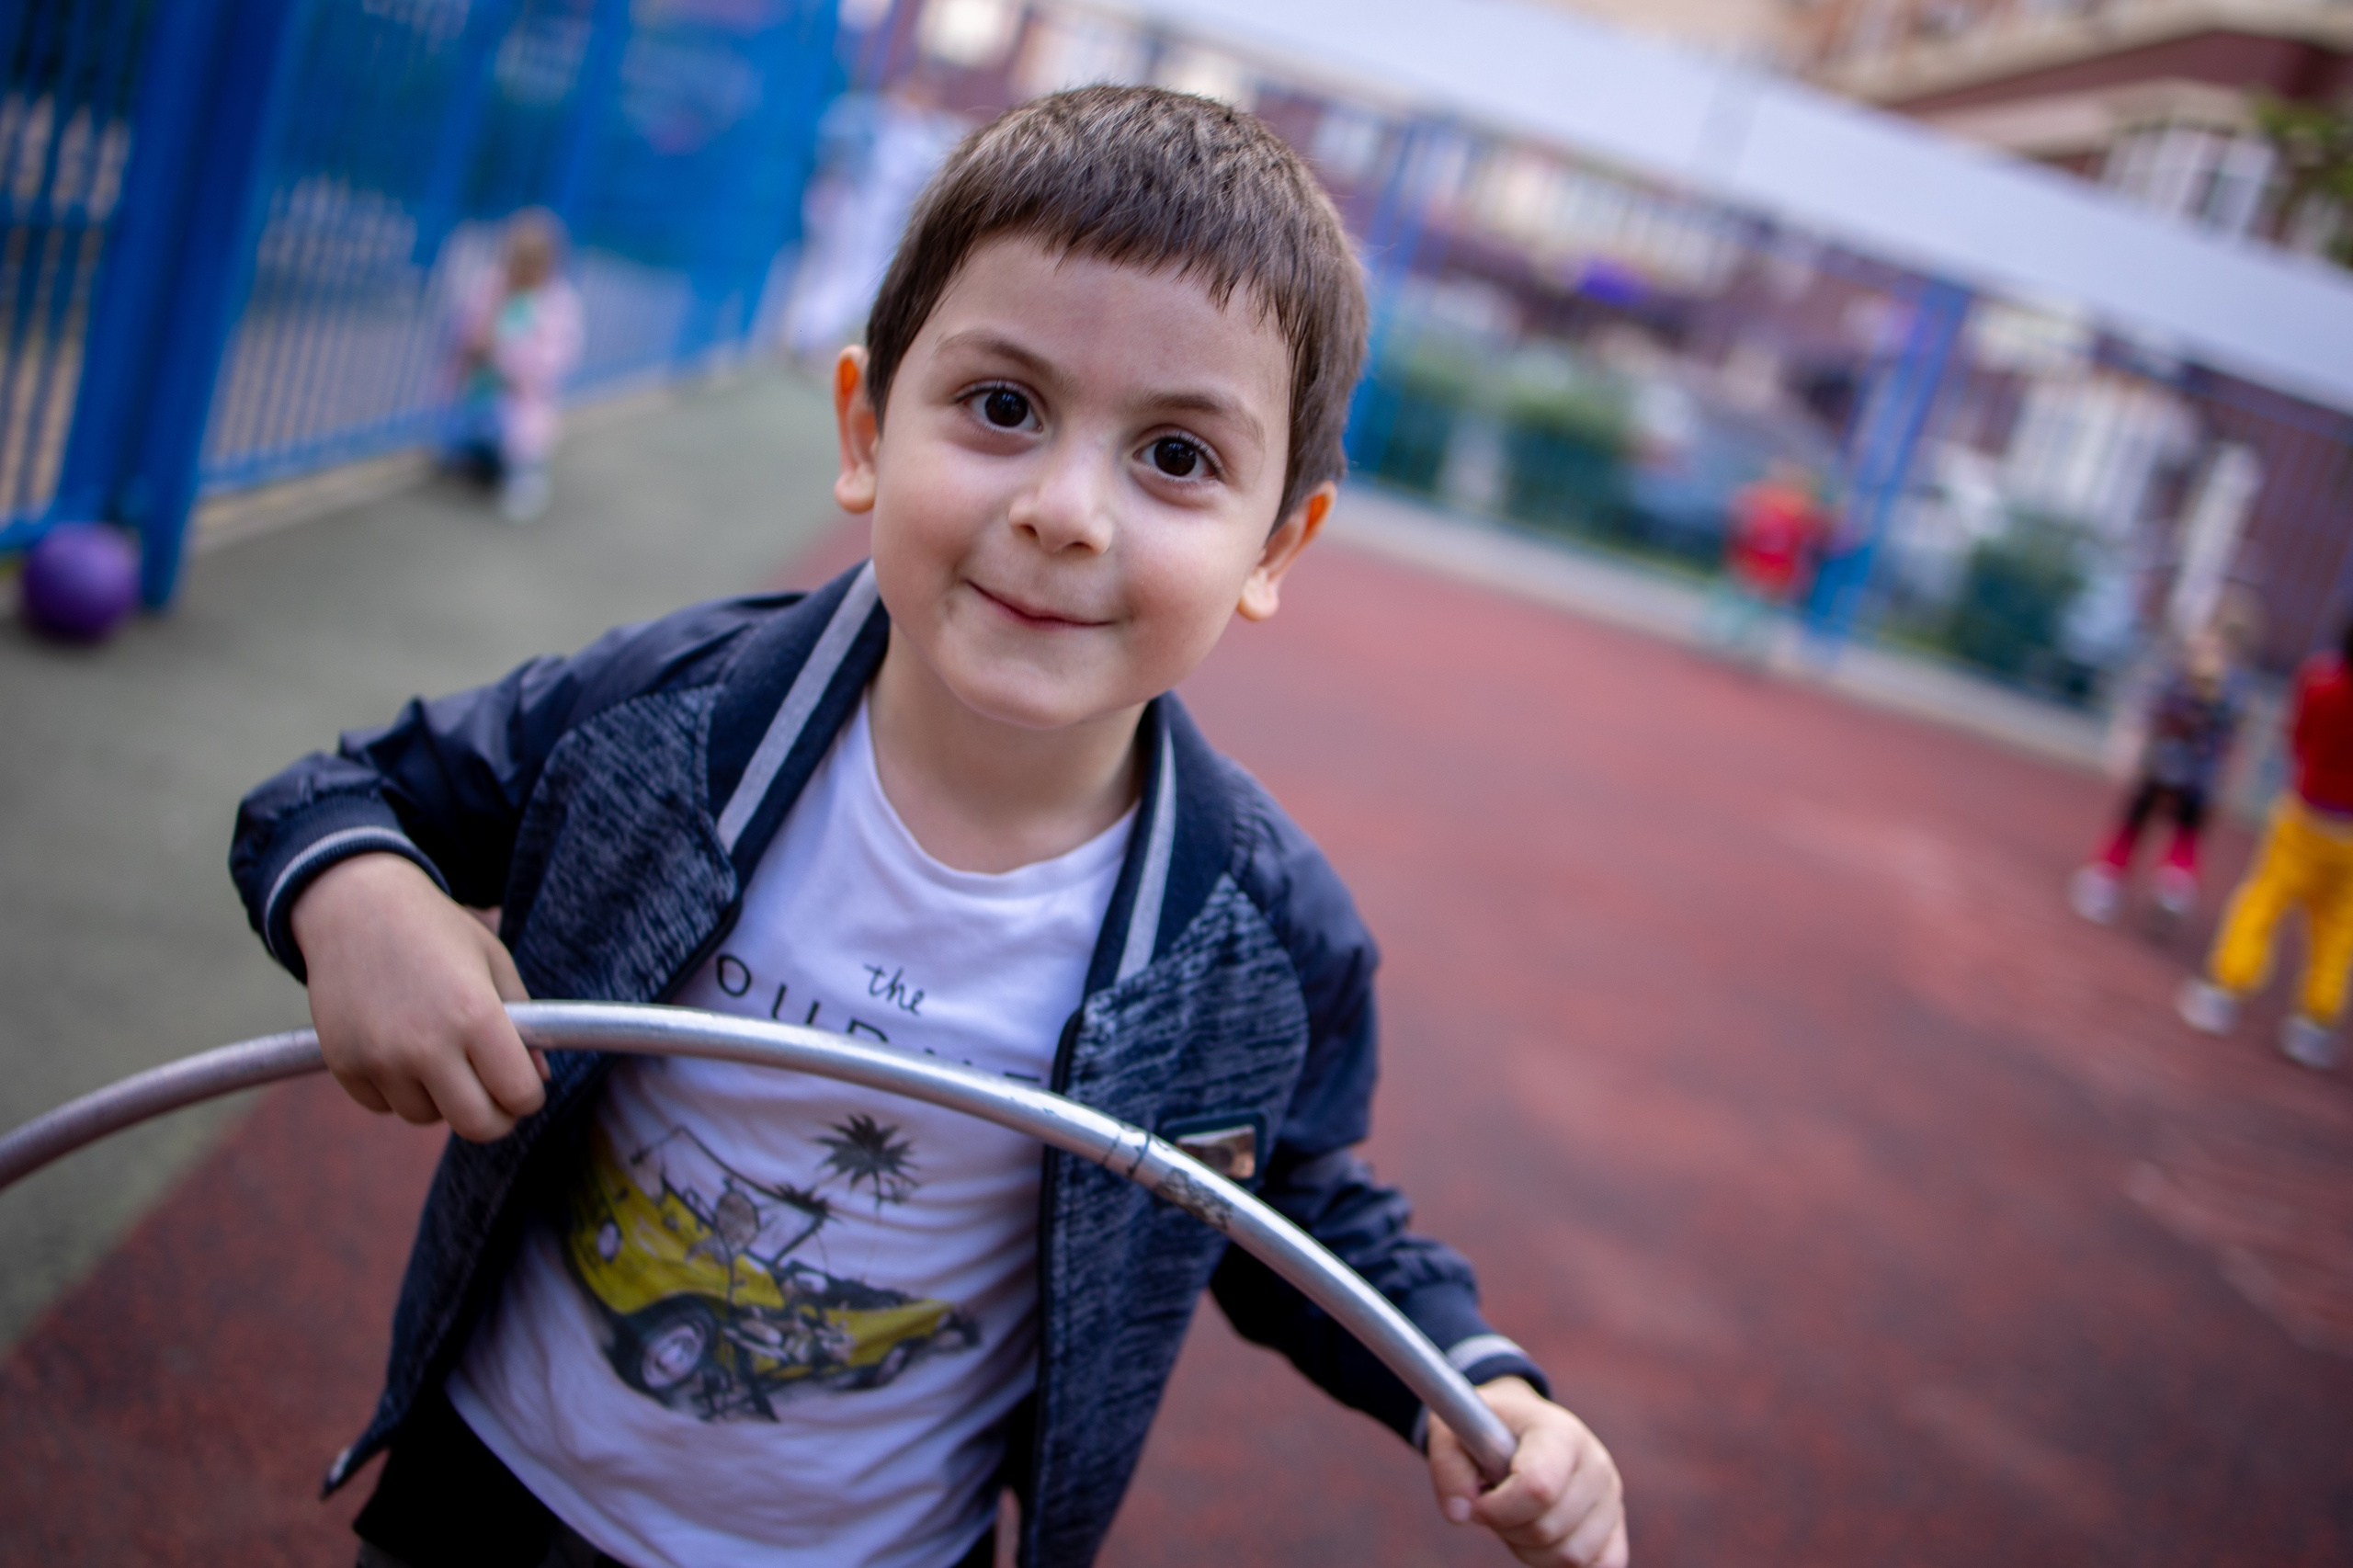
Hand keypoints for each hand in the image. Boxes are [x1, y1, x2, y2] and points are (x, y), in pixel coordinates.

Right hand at [289, 852, 544, 1141]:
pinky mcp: (344, 1065)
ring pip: (428, 1117)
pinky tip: (400, 1050)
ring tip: (441, 1054)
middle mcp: (425, 1045)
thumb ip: (525, 1023)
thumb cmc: (435, 930)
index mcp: (474, 1015)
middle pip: (477, 1125)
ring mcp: (379, 1059)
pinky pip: (384, 1107)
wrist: (355, 907)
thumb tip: (537, 1079)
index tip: (525, 1084)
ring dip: (442, 1099)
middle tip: (495, 1094)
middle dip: (495, 1116)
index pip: (519, 1094)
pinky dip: (398, 1091)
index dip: (529, 1095)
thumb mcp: (493, 962)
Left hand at [1428, 1377, 1627, 1566]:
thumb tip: (1461, 1514)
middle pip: (1549, 1529)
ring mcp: (1611, 1496)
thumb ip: (1448, 1468)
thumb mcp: (1453, 1433)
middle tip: (1494, 1506)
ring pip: (1571, 1556)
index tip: (1478, 1502)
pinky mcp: (1616, 1525)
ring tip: (1516, 1518)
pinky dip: (1559, 1563)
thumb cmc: (1486, 1430)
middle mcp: (1595, 1463)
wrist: (1520, 1425)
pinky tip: (1539, 1538)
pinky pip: (1599, 1566)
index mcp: (1560, 1431)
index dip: (1499, 1509)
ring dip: (1529, 1549)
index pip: (1539, 1488)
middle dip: (1507, 1528)